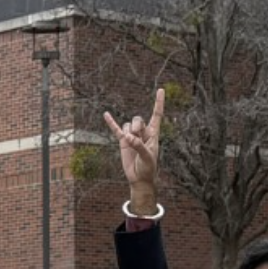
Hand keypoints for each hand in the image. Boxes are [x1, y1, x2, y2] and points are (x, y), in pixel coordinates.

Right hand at [105, 85, 164, 207]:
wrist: (140, 178)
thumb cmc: (148, 168)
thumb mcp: (147, 157)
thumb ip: (139, 146)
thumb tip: (128, 137)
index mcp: (153, 134)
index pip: (157, 115)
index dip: (158, 103)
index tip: (161, 90)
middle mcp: (143, 133)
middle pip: (138, 119)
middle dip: (136, 126)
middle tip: (135, 137)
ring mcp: (132, 136)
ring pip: (128, 125)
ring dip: (128, 132)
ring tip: (130, 144)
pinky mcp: (123, 142)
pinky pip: (116, 129)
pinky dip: (111, 122)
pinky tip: (106, 114)